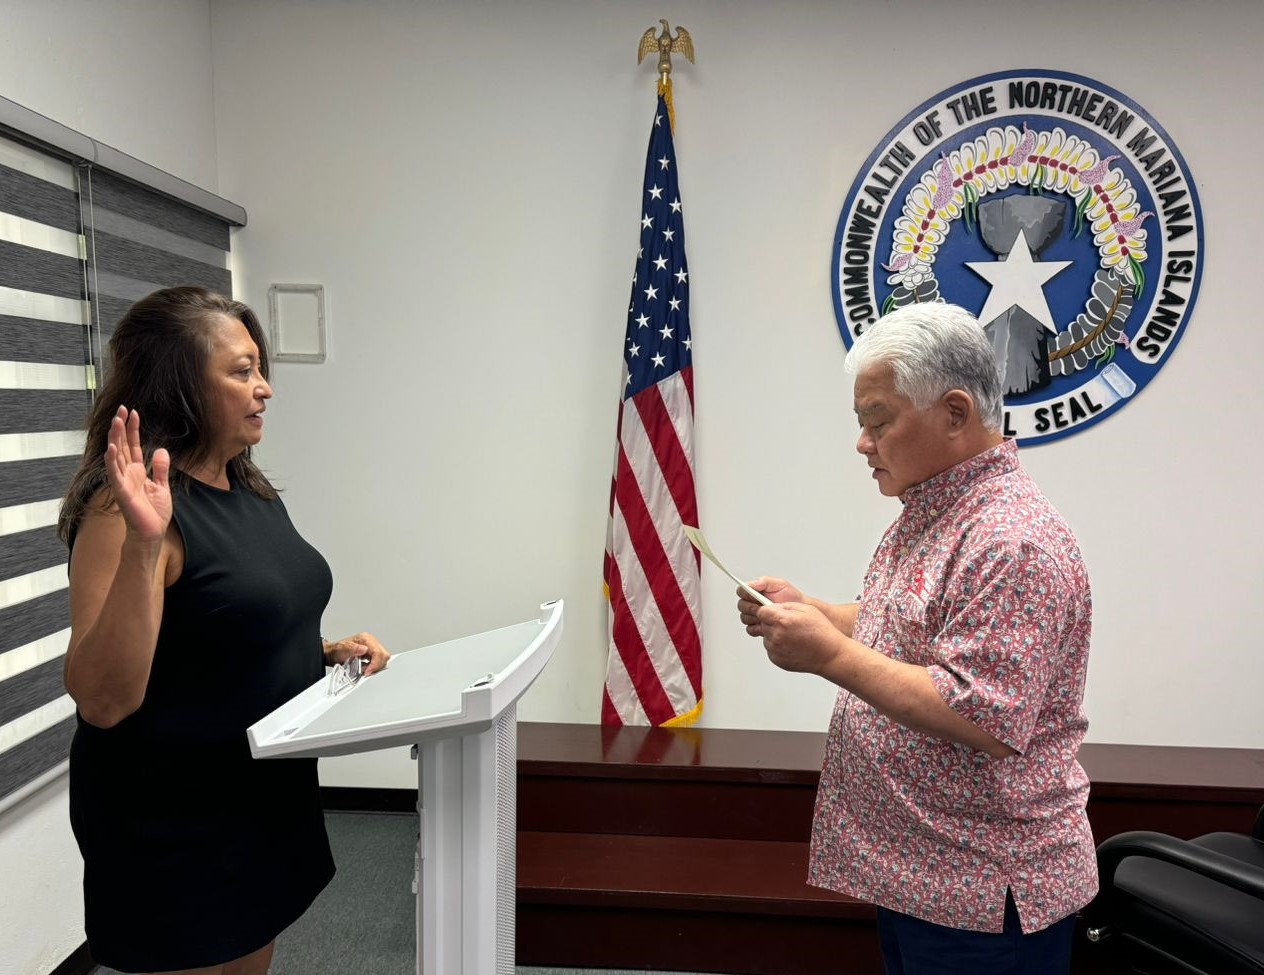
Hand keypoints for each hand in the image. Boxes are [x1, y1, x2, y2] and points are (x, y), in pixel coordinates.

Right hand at [105, 406, 170, 542]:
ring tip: (116, 421)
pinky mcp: (121, 491)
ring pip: (116, 455)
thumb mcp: (162, 486)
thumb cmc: (154, 513)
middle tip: (122, 409)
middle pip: (123, 446)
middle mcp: (127, 474)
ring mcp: (122, 481)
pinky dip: (112, 461)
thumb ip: (160, 469)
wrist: (151, 532)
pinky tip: (112, 447)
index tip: (133, 413)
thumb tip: (160, 450)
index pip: (133, 446)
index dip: (133, 429)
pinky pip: (114, 474)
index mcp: (137, 472)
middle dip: (122, 427)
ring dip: (115, 438)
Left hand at [324, 632, 390, 674]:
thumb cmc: (335, 651)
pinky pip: (378, 661)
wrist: (332, 654)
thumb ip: (353, 648)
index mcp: (366, 639)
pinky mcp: (371, 653)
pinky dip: (373, 667)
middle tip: (366, 672)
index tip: (367, 672)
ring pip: (383, 659)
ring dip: (375, 667)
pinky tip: (366, 668)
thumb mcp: (342, 649)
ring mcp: (371, 647)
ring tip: (364, 670)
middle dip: (376, 666)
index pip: (378, 652)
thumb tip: (364, 649)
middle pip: (383, 655)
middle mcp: (370, 642)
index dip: (375, 664)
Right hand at [736, 577, 803, 635]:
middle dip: (750, 606)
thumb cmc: (792, 597)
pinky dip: (756, 627)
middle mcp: (754, 603)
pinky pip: (750, 629)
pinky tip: (765, 624)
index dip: (745, 594)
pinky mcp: (759, 626)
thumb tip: (753, 583)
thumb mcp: (781, 584)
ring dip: (753, 617)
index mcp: (756, 592)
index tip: (753, 595)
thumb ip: (765, 581)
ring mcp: (756, 615)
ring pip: (744, 618)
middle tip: (760, 607)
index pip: (741, 591)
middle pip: (741, 606)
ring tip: (765, 616)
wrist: (801, 612)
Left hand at [754, 602, 841, 675]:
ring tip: (792, 636)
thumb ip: (785, 606)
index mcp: (782, 621)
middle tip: (788, 625)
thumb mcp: (807, 609)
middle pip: (763, 624)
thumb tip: (772, 607)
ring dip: (774, 635)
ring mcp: (775, 649)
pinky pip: (771, 648)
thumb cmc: (821, 632)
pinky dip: (778, 646)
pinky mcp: (776, 659)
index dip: (767, 611)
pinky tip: (792, 645)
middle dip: (772, 623)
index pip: (761, 612)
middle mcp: (776, 635)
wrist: (829, 654)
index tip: (773, 613)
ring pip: (766, 637)